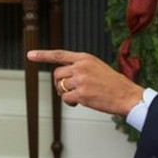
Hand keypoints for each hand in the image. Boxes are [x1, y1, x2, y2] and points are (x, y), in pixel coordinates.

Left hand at [27, 50, 143, 115]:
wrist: (127, 95)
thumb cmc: (113, 83)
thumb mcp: (96, 67)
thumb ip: (80, 67)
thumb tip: (64, 76)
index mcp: (85, 58)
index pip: (59, 55)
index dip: (42, 55)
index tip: (30, 55)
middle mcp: (81, 67)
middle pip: (57, 75)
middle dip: (59, 84)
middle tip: (68, 90)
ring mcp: (81, 80)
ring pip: (60, 87)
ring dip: (65, 94)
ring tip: (78, 96)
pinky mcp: (82, 94)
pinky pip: (66, 99)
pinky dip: (70, 103)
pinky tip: (80, 102)